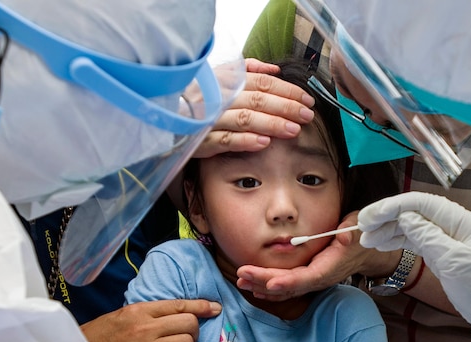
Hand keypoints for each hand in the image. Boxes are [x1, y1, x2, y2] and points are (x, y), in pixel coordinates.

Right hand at [81, 299, 220, 341]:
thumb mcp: (117, 318)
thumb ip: (143, 314)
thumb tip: (172, 311)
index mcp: (137, 311)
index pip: (178, 305)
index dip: (201, 306)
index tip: (215, 309)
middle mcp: (143, 328)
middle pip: (189, 324)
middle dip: (193, 333)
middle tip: (185, 340)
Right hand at [193, 58, 314, 158]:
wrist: (163, 118)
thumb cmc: (198, 99)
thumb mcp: (219, 78)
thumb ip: (247, 71)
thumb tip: (275, 69)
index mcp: (226, 80)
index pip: (262, 82)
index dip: (287, 90)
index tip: (307, 100)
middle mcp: (218, 97)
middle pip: (258, 99)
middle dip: (286, 107)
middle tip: (307, 116)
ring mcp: (209, 119)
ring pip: (244, 119)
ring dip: (271, 124)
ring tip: (293, 130)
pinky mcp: (201, 140)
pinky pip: (225, 139)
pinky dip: (245, 140)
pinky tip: (264, 143)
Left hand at [236, 214, 401, 300]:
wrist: (367, 250)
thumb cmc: (362, 236)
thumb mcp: (360, 229)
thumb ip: (351, 233)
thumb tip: (344, 236)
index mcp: (331, 267)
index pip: (308, 278)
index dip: (289, 282)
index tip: (270, 283)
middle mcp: (320, 278)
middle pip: (290, 285)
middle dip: (265, 282)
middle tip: (242, 275)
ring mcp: (313, 280)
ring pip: (286, 289)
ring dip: (262, 286)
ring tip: (241, 281)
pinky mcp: (307, 278)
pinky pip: (287, 287)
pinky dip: (269, 289)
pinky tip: (254, 286)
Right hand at [358, 192, 470, 341]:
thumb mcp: (454, 261)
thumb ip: (429, 237)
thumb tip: (406, 218)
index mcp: (459, 221)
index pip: (420, 204)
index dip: (393, 207)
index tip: (371, 216)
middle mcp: (451, 224)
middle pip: (412, 212)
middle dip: (385, 217)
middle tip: (361, 227)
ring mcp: (445, 237)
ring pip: (410, 226)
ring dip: (388, 230)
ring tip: (367, 238)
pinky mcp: (440, 252)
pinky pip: (414, 239)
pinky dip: (397, 241)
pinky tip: (381, 244)